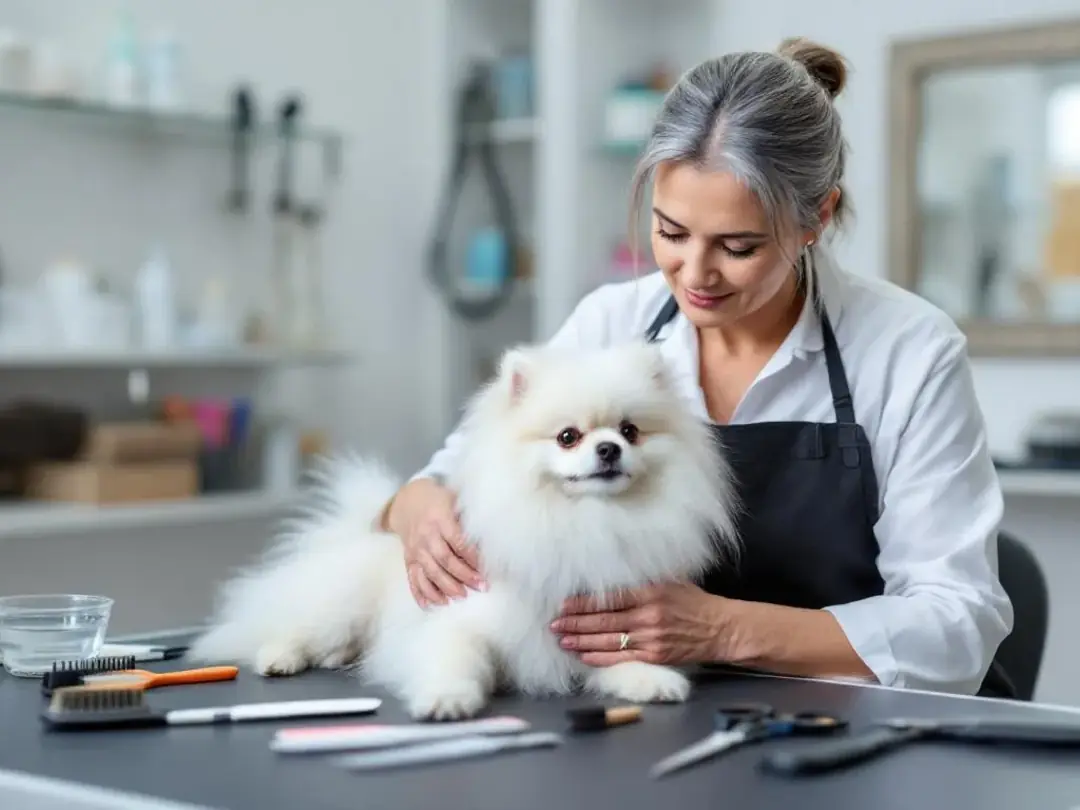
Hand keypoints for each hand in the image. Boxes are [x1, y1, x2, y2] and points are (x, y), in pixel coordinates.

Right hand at [385, 478, 485, 607]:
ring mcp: (415, 549)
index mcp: (440, 519)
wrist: (406, 500)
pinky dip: (422, 593)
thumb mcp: (453, 500)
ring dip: (445, 587)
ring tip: (461, 597)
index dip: (472, 557)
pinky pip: (413, 579)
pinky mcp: (408, 559)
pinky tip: (433, 605)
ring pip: (429, 572)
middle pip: (444, 560)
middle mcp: (426, 535)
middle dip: (463, 575)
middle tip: (480, 586)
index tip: (486, 569)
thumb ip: (468, 518)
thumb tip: (491, 537)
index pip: (458, 541)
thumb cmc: (437, 500)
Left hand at [550, 583, 725, 666]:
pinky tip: (584, 656)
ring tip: (562, 640)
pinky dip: (600, 657)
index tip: (564, 604)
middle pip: (603, 621)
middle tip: (553, 624)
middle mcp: (648, 615)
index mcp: (650, 592)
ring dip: (582, 642)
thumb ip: (643, 581)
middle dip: (575, 623)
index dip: (584, 603)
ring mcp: (651, 638)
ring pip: (608, 641)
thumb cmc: (695, 603)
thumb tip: (614, 576)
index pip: (610, 598)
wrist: (721, 629)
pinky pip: (621, 657)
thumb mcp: (672, 582)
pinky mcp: (655, 656)